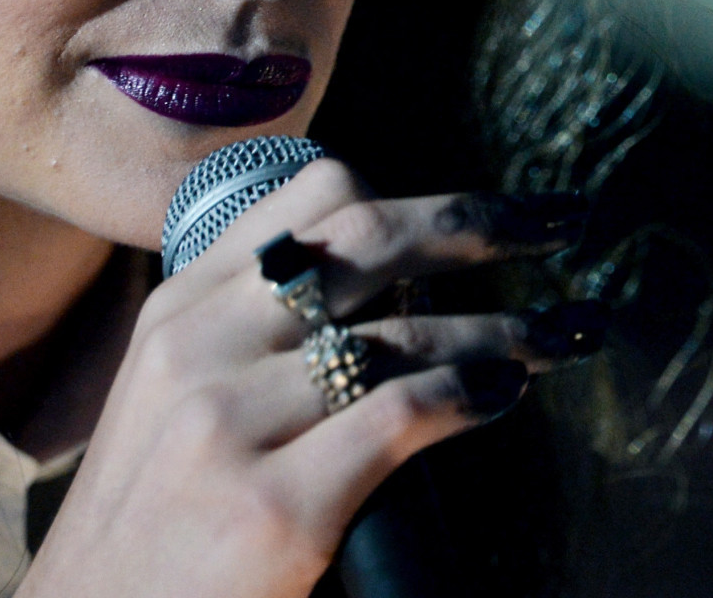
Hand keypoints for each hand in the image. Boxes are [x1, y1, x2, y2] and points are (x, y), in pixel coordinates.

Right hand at [19, 159, 600, 597]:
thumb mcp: (167, 395)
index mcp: (180, 308)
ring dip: (506, 329)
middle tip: (555, 227)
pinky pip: (400, 415)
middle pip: (367, 237)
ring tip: (564, 334)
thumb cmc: (148, 517)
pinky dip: (468, 395)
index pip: (311, 198)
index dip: (412, 195)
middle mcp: (201, 345)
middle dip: (479, 224)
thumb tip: (362, 294)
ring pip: (401, 334)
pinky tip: (505, 396)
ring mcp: (232, 423)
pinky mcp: (276, 507)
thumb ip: (241, 334)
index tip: (476, 217)